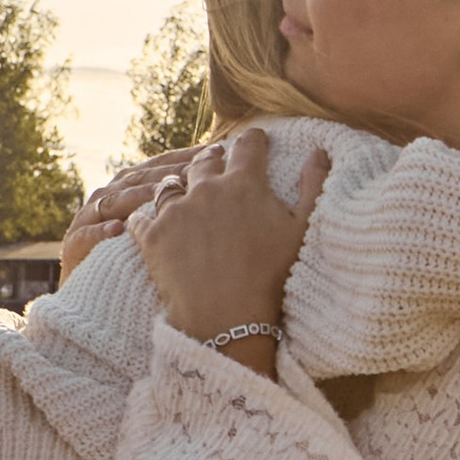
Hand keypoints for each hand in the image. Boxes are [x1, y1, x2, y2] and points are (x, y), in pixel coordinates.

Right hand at [60, 147, 214, 283]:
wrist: (93, 293)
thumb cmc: (132, 260)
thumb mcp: (158, 231)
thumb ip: (178, 207)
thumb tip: (222, 191)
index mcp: (127, 188)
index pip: (158, 167)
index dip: (184, 158)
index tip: (214, 150)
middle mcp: (106, 197)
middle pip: (138, 179)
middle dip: (166, 173)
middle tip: (195, 169)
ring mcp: (87, 219)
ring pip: (113, 201)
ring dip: (136, 197)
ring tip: (160, 195)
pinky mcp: (73, 245)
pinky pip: (87, 236)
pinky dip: (101, 232)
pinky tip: (118, 229)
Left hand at [129, 127, 330, 367]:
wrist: (229, 321)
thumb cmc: (273, 278)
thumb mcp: (303, 231)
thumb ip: (313, 185)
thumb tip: (319, 152)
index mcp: (244, 184)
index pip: (249, 146)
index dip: (254, 139)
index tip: (256, 138)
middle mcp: (206, 189)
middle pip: (205, 162)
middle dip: (213, 158)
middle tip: (217, 159)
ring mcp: (175, 213)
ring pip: (170, 186)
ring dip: (178, 185)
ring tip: (181, 190)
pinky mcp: (151, 238)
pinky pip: (140, 217)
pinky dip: (143, 217)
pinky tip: (145, 220)